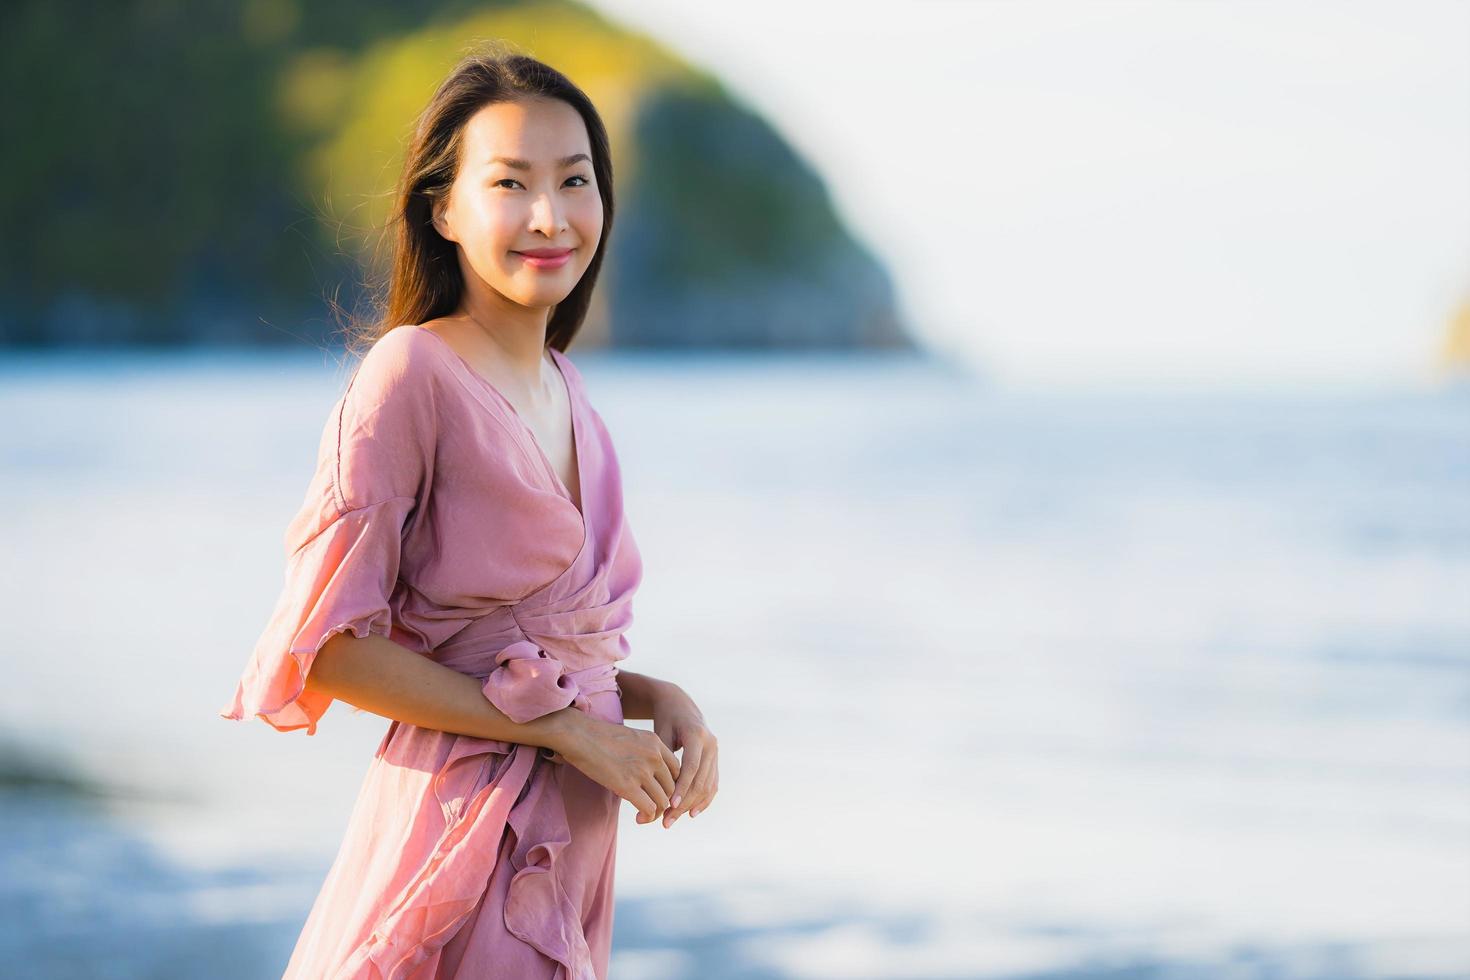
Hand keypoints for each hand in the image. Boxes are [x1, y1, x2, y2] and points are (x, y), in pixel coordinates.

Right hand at [551, 711, 681, 824]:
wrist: (579, 735)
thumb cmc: (599, 737)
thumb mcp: (631, 738)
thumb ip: (645, 753)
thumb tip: (649, 776)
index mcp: (655, 743)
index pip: (677, 770)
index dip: (672, 786)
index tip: (661, 794)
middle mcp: (654, 756)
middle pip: (672, 787)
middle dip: (666, 802)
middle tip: (654, 810)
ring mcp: (642, 770)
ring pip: (663, 800)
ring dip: (656, 813)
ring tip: (645, 816)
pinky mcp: (627, 785)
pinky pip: (649, 808)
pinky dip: (647, 816)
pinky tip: (639, 818)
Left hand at [650, 685, 718, 827]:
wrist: (680, 705)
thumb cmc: (665, 718)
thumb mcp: (660, 732)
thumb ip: (661, 756)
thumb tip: (655, 787)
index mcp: (697, 735)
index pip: (691, 767)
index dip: (682, 788)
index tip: (669, 806)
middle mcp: (711, 744)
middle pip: (700, 780)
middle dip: (684, 803)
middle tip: (666, 820)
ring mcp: (716, 753)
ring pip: (708, 786)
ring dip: (691, 805)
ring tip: (673, 819)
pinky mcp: (715, 760)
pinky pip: (712, 784)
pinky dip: (703, 800)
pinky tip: (691, 814)